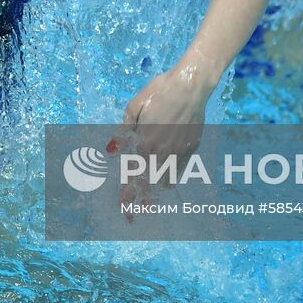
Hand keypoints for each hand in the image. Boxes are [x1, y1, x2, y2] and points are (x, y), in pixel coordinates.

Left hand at [110, 65, 212, 210]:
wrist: (190, 86)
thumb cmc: (160, 90)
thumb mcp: (135, 105)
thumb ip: (123, 129)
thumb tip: (111, 149)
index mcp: (144, 140)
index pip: (133, 172)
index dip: (127, 190)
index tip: (122, 205)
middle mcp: (161, 150)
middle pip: (149, 181)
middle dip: (140, 200)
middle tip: (134, 216)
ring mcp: (178, 150)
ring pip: (166, 179)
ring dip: (157, 193)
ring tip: (150, 206)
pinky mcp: (191, 147)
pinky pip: (180, 169)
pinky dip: (172, 178)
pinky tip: (168, 184)